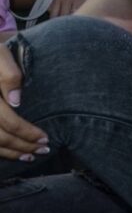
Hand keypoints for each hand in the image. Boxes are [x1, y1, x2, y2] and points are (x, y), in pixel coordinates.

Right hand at [0, 43, 48, 161]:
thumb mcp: (1, 56)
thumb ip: (8, 74)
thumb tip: (16, 100)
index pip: (7, 120)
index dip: (26, 132)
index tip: (46, 137)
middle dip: (23, 145)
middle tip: (45, 149)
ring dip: (11, 153)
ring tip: (32, 156)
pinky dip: (0, 152)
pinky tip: (13, 154)